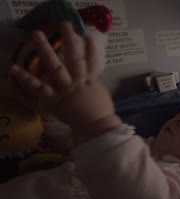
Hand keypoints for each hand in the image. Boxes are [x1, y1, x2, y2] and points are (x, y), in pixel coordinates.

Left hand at [10, 22, 121, 144]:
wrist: (95, 127)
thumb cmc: (99, 111)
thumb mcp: (98, 92)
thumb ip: (91, 80)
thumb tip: (87, 72)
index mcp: (90, 80)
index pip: (91, 60)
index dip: (90, 47)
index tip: (87, 35)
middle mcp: (78, 81)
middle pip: (74, 58)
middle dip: (69, 40)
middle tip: (64, 24)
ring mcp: (65, 89)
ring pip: (56, 67)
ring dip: (46, 50)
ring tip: (37, 36)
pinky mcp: (54, 99)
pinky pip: (38, 88)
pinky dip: (26, 78)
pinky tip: (14, 68)